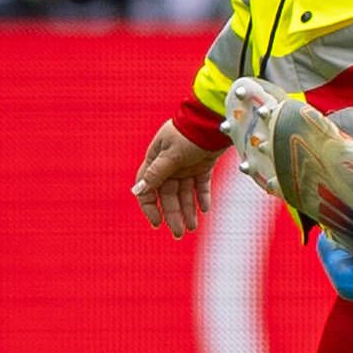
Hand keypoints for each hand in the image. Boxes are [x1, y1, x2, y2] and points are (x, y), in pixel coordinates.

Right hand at [133, 120, 220, 235]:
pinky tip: (204, 209)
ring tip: (193, 226)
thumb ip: (157, 172)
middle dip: (173, 215)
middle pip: (168, 196)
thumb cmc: (187, 133)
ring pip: (185, 193)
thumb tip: (140, 189)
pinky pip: (201, 185)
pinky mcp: (202, 165)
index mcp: (155, 161)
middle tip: (180, 233)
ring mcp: (186, 166)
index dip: (150, 207)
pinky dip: (202, 197)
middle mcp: (169, 166)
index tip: (157, 223)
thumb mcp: (170, 154)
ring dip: (188, 210)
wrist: (212, 119)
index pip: (147, 189)